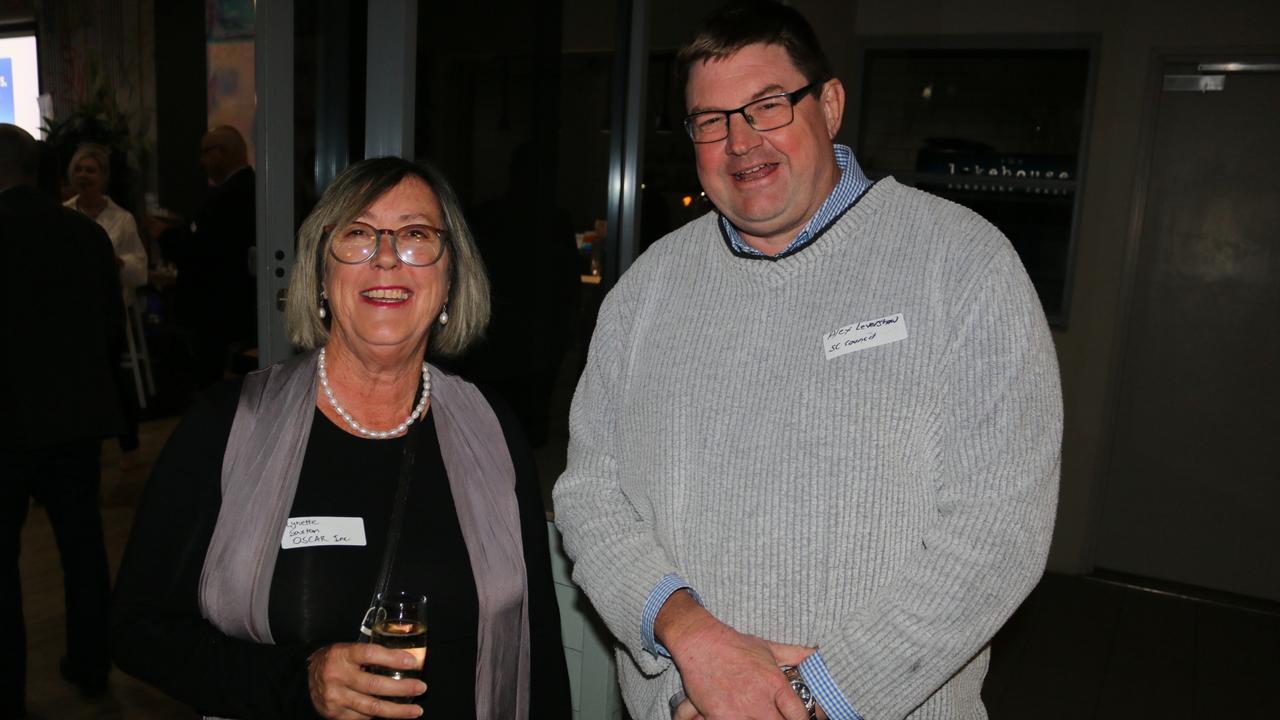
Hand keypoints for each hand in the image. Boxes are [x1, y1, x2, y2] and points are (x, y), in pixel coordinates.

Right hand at [307, 643, 425, 718]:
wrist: (306, 678)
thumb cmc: (336, 661)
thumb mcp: (348, 650)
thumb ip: (370, 654)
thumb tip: (406, 658)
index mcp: (342, 654)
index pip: (371, 653)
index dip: (393, 658)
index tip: (413, 663)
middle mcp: (337, 676)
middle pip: (374, 685)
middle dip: (402, 688)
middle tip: (421, 687)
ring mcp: (335, 697)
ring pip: (372, 707)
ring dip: (397, 710)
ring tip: (416, 710)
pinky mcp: (335, 714)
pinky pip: (363, 718)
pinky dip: (380, 717)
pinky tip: (393, 714)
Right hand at [656, 593, 808, 718]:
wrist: (699, 642)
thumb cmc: (734, 645)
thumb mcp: (768, 648)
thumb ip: (796, 655)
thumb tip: (817, 654)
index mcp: (774, 682)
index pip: (799, 714)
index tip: (803, 719)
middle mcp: (759, 699)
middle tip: (778, 717)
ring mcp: (739, 711)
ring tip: (759, 716)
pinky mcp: (719, 717)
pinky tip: (739, 717)